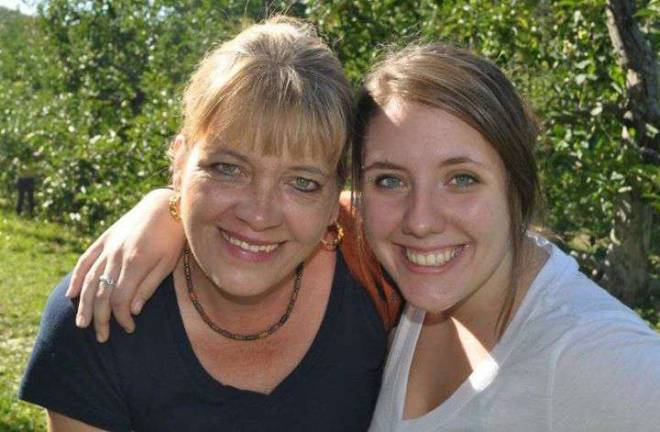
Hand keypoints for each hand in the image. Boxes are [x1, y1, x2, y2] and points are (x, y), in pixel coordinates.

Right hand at [66, 188, 184, 341]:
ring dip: (85, 304)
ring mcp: (108, 246)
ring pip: (90, 280)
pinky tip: (73, 294)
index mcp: (135, 262)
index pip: (119, 299)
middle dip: (100, 318)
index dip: (120, 318)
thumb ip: (148, 287)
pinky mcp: (105, 239)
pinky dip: (78, 277)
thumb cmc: (173, 236)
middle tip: (102, 337)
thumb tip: (132, 310)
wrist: (166, 205)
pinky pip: (86, 260)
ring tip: (83, 324)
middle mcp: (117, 255)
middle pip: (102, 293)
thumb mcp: (168, 263)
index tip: (128, 329)